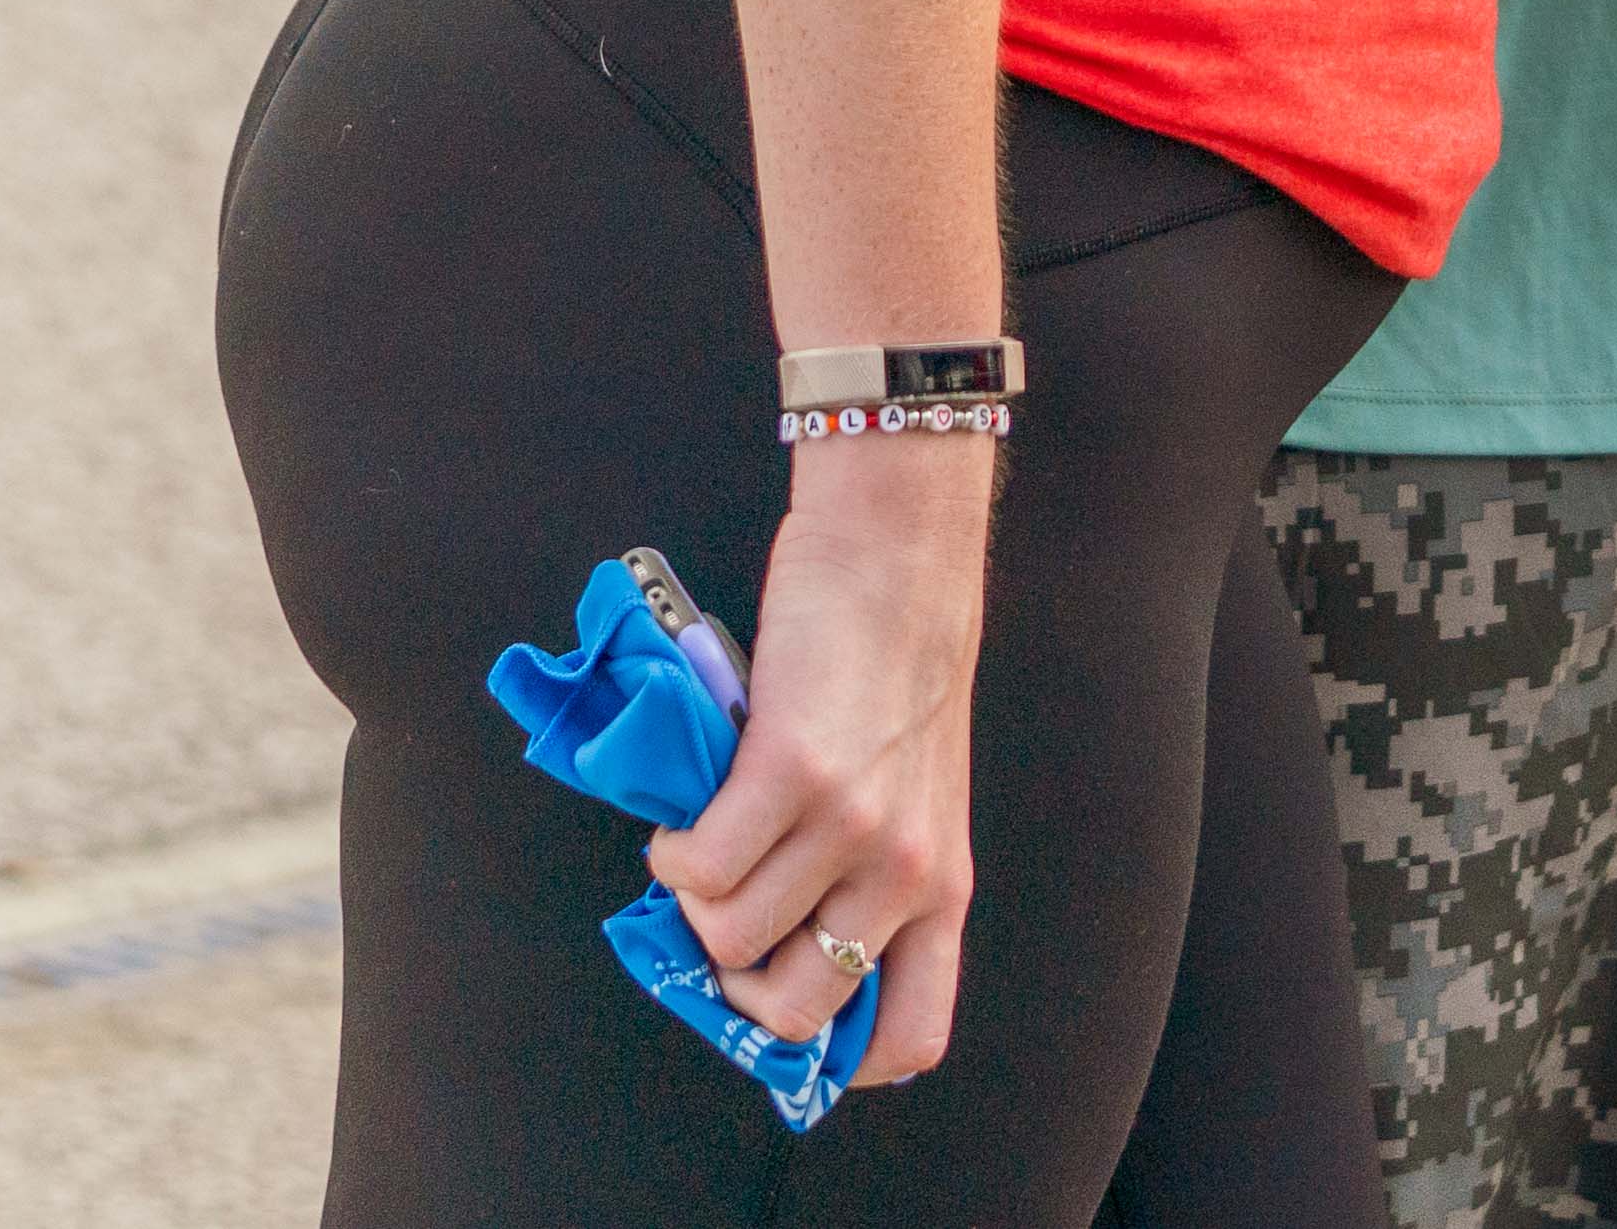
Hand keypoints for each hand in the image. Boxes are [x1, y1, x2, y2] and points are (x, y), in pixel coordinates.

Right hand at [659, 434, 984, 1083]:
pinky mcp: (791, 773)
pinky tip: (689, 812)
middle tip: (721, 916)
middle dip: (734, 978)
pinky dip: (674, 849)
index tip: (784, 1012)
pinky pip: (698, 865)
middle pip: (793, 1009)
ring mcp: (851, 825)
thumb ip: (867, 875)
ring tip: (708, 838)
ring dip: (692, 897)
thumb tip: (768, 949)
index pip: (909, 1035)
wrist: (899, 559)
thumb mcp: (913, 796)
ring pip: (727, 935)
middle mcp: (905, 872)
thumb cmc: (895, 674)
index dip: (836, 1057)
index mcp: (943, 888)